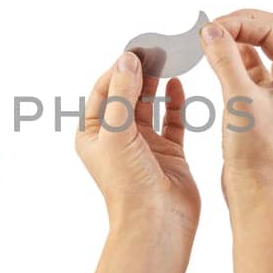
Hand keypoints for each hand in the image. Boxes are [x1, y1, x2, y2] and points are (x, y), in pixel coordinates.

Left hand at [75, 52, 198, 227]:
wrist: (157, 222)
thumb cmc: (128, 184)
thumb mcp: (118, 132)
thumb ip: (123, 94)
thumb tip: (127, 59)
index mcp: (93, 135)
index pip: (102, 91)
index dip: (118, 69)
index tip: (135, 50)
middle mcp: (117, 139)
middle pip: (127, 95)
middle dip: (139, 73)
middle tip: (155, 50)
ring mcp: (144, 145)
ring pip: (150, 106)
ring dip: (157, 85)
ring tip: (168, 61)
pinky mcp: (169, 153)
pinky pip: (172, 121)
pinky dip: (176, 103)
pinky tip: (179, 85)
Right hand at [198, 9, 272, 206]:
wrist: (258, 191)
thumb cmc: (257, 151)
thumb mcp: (239, 98)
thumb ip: (225, 59)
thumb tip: (211, 30)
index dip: (242, 23)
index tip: (213, 28)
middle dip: (246, 23)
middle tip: (217, 25)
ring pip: (263, 50)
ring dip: (239, 39)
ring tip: (212, 37)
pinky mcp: (264, 104)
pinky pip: (251, 69)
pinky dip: (234, 58)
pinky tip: (215, 57)